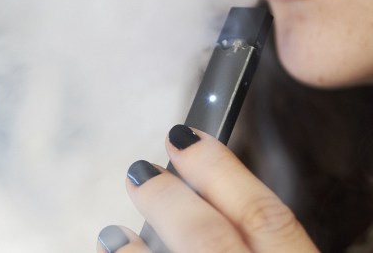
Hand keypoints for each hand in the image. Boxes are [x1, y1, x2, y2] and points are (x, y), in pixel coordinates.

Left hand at [96, 125, 318, 252]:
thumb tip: (202, 193)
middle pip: (212, 241)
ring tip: (113, 234)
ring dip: (138, 248)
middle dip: (171, 202)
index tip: (185, 137)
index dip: (221, 171)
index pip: (267, 217)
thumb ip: (259, 239)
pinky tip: (111, 251)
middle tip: (142, 172)